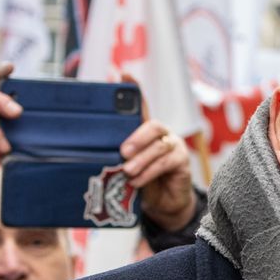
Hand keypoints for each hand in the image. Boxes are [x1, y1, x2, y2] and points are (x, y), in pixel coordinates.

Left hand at [118, 72, 195, 232]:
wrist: (163, 205)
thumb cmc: (142, 182)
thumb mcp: (127, 166)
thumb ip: (119, 155)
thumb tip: (97, 150)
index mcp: (146, 131)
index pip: (141, 106)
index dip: (134, 89)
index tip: (122, 74)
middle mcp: (162, 135)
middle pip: (154, 125)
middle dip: (137, 137)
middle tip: (123, 152)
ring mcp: (175, 147)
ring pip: (160, 146)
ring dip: (142, 159)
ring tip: (128, 171)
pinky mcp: (182, 162)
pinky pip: (166, 163)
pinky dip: (150, 172)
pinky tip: (138, 180)